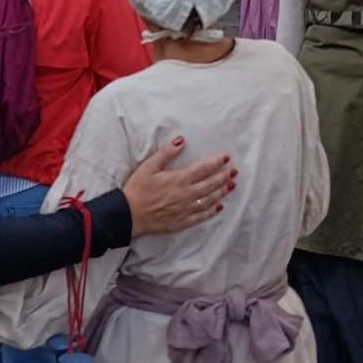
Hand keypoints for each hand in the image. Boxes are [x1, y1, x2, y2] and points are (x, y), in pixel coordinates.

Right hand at [120, 137, 235, 235]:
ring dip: (221, 192)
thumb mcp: (149, 166)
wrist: (128, 215)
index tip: (226, 157)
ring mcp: (186, 209)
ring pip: (209, 200)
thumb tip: (181, 140)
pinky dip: (212, 211)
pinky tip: (218, 207)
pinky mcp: (182, 222)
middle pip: (210, 184)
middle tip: (234, 171)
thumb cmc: (137, 189)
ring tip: (231, 186)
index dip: (216, 162)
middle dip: (224, 177)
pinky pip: (201, 216)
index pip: (203, 168)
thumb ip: (166, 153)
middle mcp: (186, 194)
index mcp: (179, 179)